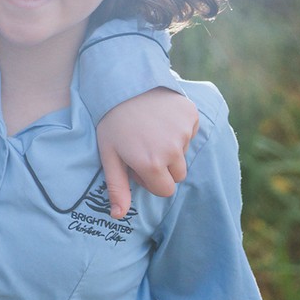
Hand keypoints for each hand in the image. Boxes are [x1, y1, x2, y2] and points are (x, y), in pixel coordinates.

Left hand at [94, 86, 198, 218]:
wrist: (123, 82)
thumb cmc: (112, 122)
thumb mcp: (109, 155)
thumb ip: (117, 188)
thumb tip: (118, 216)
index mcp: (151, 164)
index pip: (165, 190)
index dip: (151, 180)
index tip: (139, 165)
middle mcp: (172, 151)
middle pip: (177, 174)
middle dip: (163, 166)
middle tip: (144, 146)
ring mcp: (184, 132)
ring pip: (184, 153)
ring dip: (170, 146)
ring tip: (150, 129)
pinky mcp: (191, 116)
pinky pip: (190, 132)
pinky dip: (178, 128)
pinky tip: (160, 117)